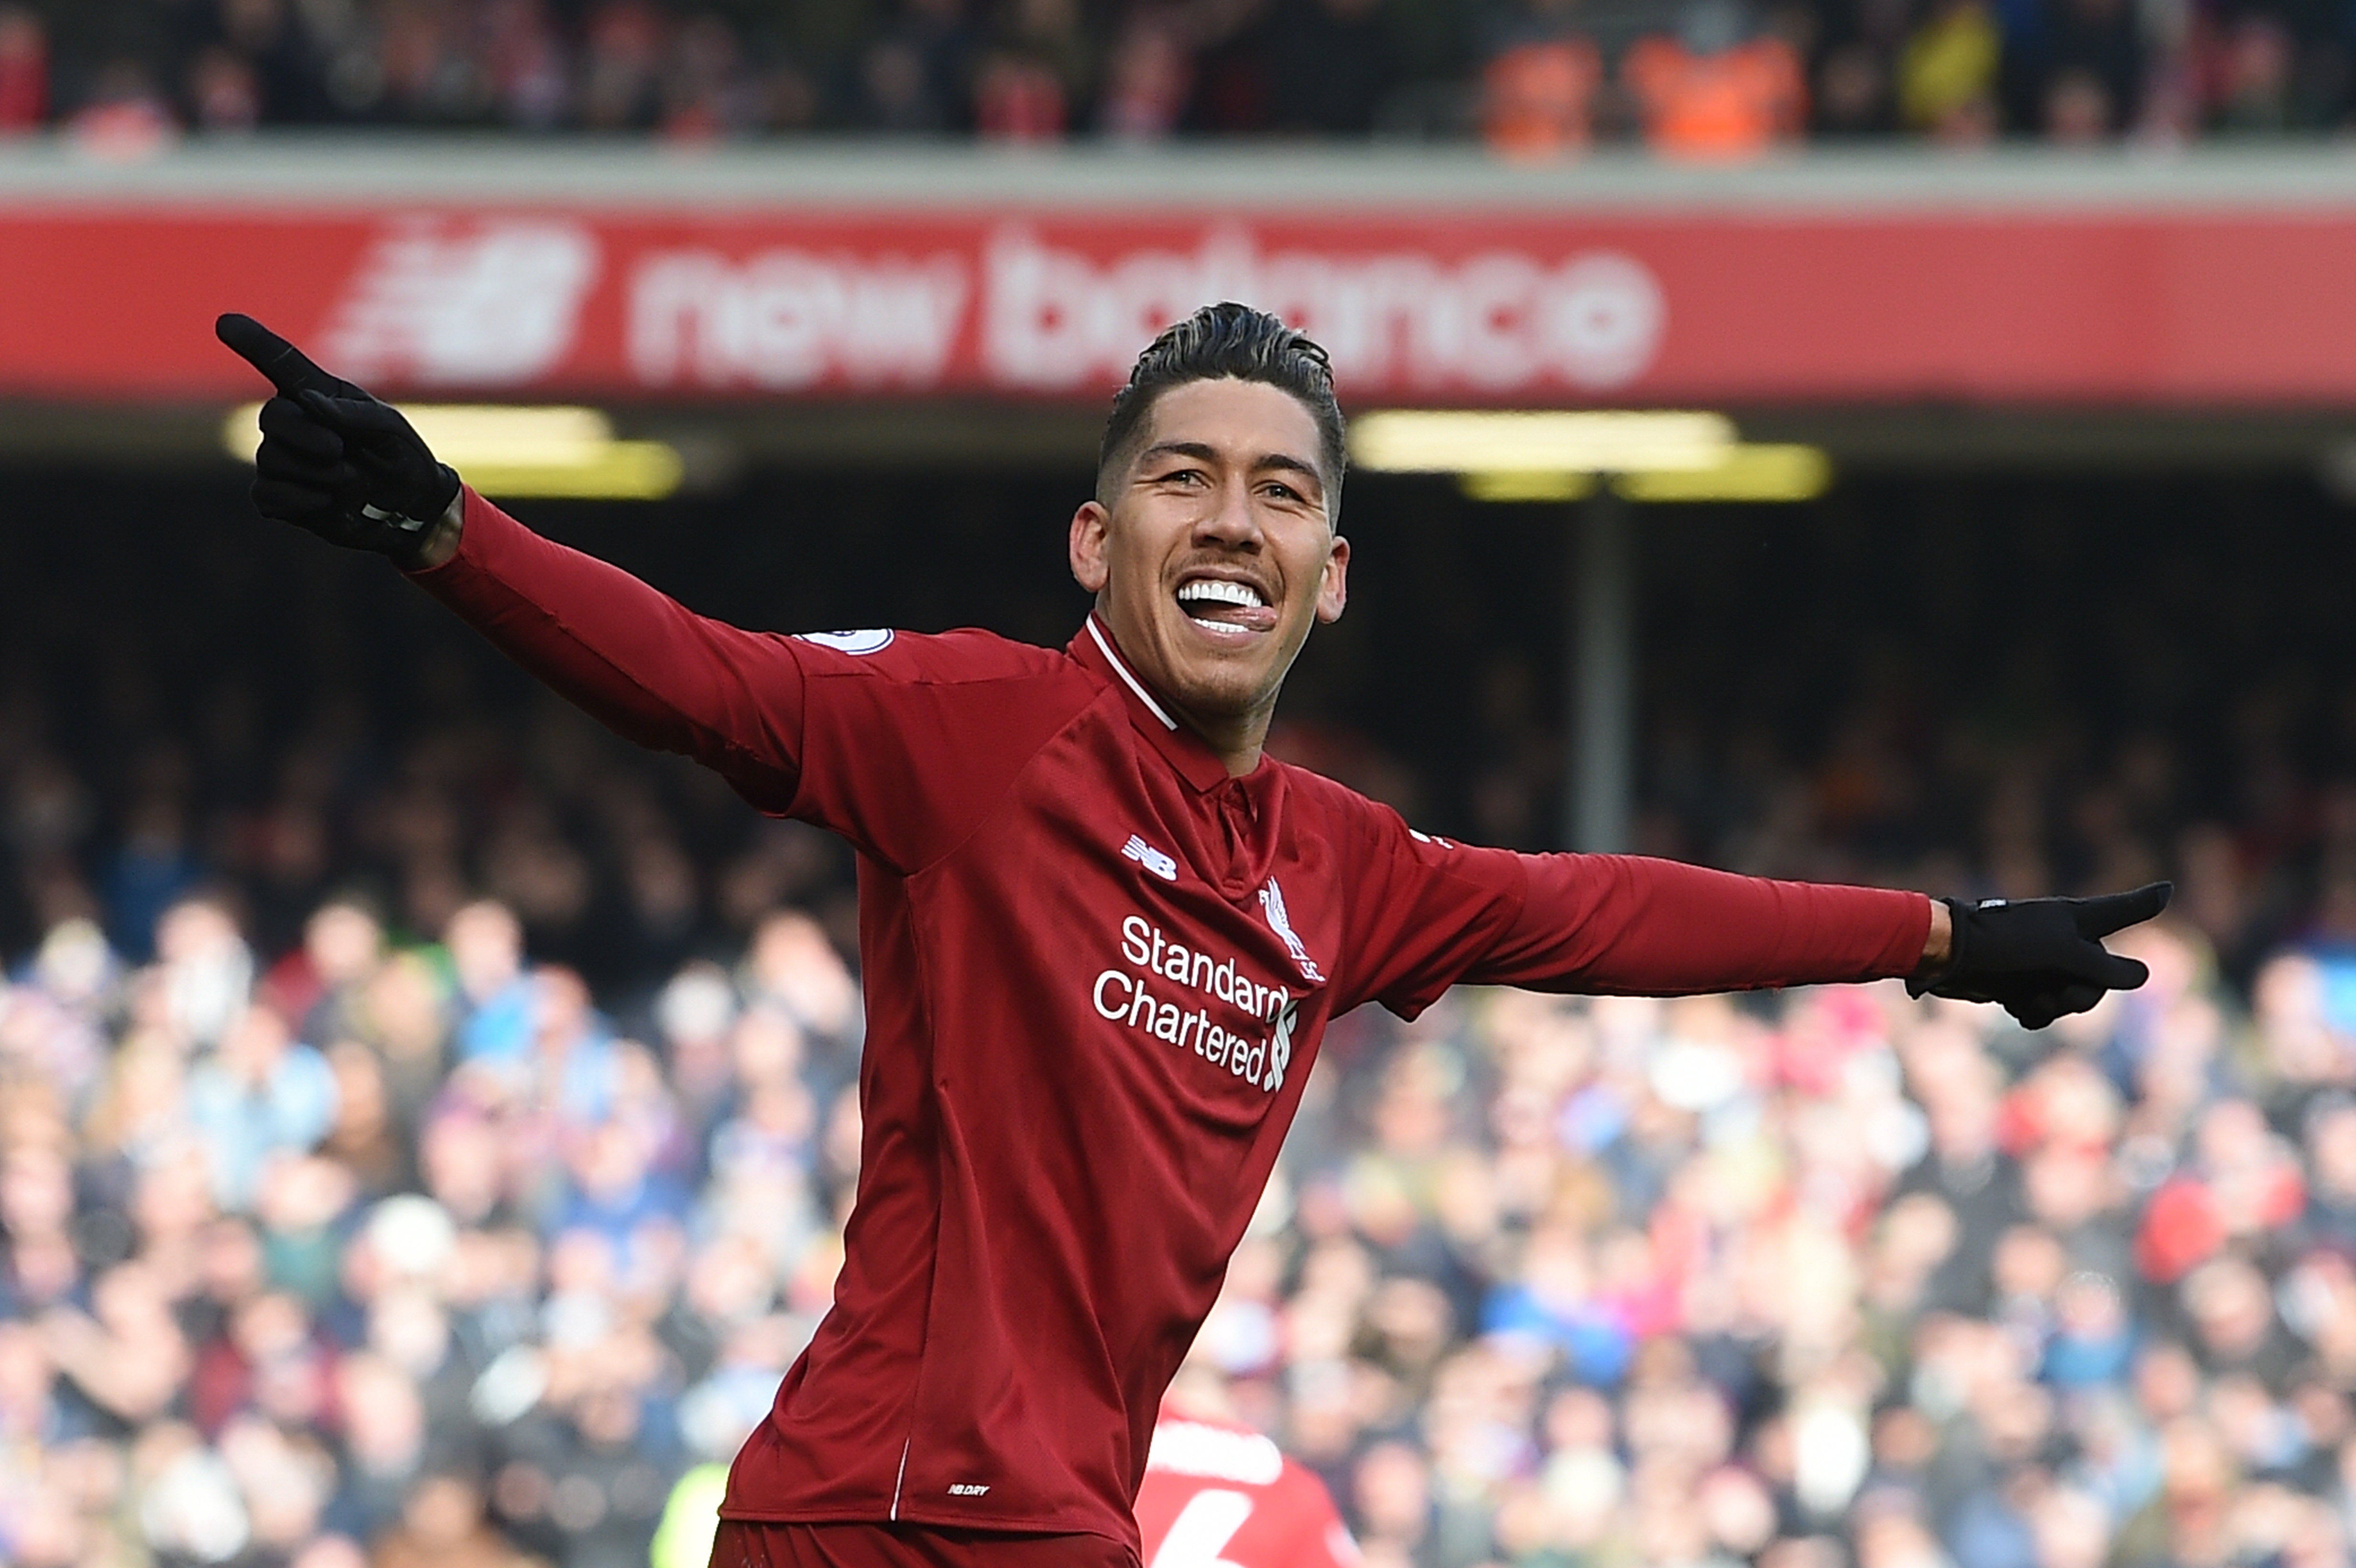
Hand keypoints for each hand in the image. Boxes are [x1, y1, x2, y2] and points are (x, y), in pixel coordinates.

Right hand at [215, 313, 459, 563]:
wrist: (411, 509)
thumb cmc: (401, 457)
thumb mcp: (390, 429)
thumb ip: (355, 413)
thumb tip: (309, 401)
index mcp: (319, 393)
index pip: (280, 363)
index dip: (253, 342)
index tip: (226, 322)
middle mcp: (293, 422)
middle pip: (271, 416)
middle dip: (304, 434)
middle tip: (337, 449)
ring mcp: (281, 458)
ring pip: (270, 458)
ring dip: (315, 472)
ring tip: (346, 478)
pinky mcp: (277, 496)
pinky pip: (266, 495)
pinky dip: (299, 500)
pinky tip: (326, 500)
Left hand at [1908, 882, 2171, 1028]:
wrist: (1946, 958)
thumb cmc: (2006, 946)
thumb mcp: (2063, 954)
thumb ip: (2105, 967)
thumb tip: (2142, 977)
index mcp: (2076, 919)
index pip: (2122, 911)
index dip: (2146, 903)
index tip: (2167, 889)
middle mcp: (2063, 939)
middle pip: (2099, 977)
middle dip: (2082, 995)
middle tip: (2058, 995)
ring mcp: (2041, 962)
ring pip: (2071, 997)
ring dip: (2054, 1006)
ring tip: (2030, 1000)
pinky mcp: (2018, 981)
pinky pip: (2043, 1007)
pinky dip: (2033, 1011)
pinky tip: (2015, 1005)